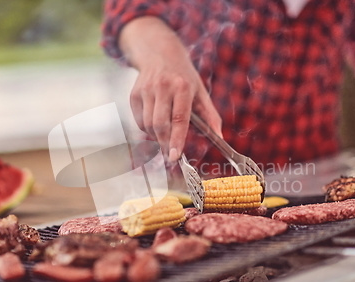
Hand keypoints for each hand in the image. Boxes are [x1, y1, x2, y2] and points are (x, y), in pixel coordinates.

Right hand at [119, 17, 221, 161]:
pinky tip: (155, 125)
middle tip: (170, 155)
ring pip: (147, 125)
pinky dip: (147, 129)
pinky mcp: (134, 94)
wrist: (159, 53)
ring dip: (156, 137)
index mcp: (182, 87)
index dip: (176, 139)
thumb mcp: (200, 91)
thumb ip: (210, 115)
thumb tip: (220, 136)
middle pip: (160, 124)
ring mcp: (146, 90)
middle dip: (164, 143)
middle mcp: (162, 87)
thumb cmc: (183, 76)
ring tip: (164, 137)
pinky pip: (139, 120)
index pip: (179, 119)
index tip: (175, 155)